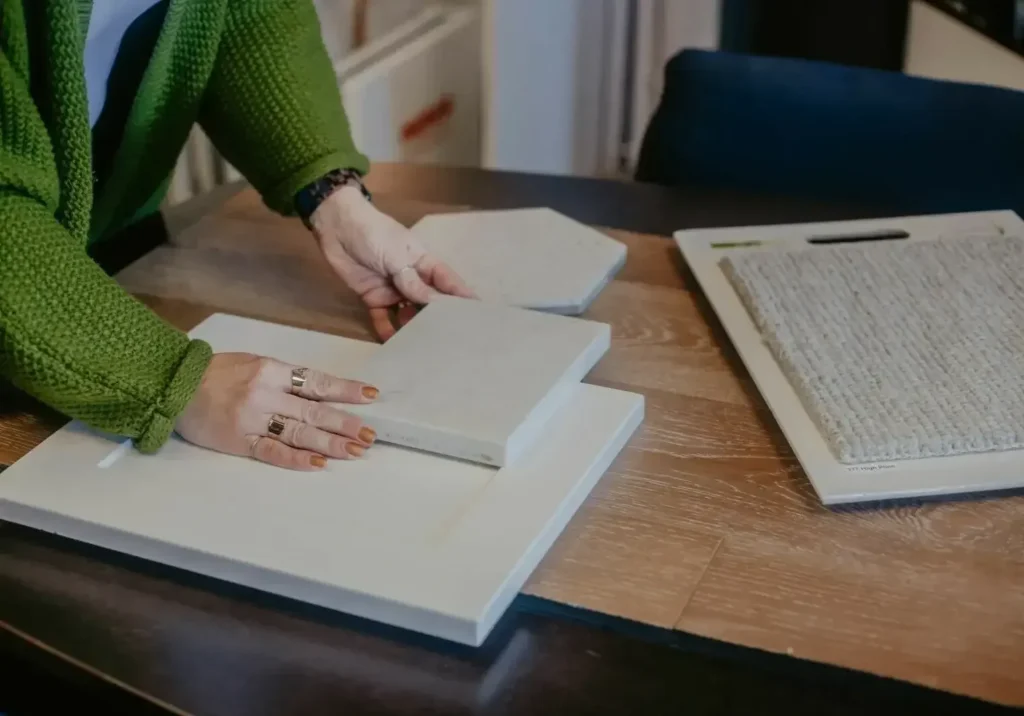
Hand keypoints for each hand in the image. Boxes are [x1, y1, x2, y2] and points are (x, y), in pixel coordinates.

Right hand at [176, 353, 378, 470]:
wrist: (174, 385)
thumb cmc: (217, 373)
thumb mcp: (254, 364)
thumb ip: (285, 378)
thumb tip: (322, 393)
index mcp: (272, 370)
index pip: (317, 382)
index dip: (345, 389)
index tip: (371, 396)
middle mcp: (266, 394)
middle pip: (313, 410)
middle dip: (345, 423)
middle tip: (370, 434)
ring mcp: (253, 419)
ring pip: (299, 432)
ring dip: (329, 443)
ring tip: (355, 451)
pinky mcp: (239, 441)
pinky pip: (272, 451)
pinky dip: (296, 459)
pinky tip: (318, 464)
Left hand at [310, 185, 474, 340]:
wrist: (336, 226)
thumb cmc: (372, 234)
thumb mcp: (395, 256)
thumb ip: (413, 281)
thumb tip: (435, 304)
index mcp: (423, 263)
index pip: (447, 282)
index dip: (461, 297)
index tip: (477, 316)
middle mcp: (412, 278)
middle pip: (429, 303)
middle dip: (437, 320)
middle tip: (448, 342)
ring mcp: (393, 289)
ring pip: (408, 314)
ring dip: (412, 329)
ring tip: (421, 349)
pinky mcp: (373, 297)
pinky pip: (383, 318)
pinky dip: (387, 330)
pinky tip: (392, 345)